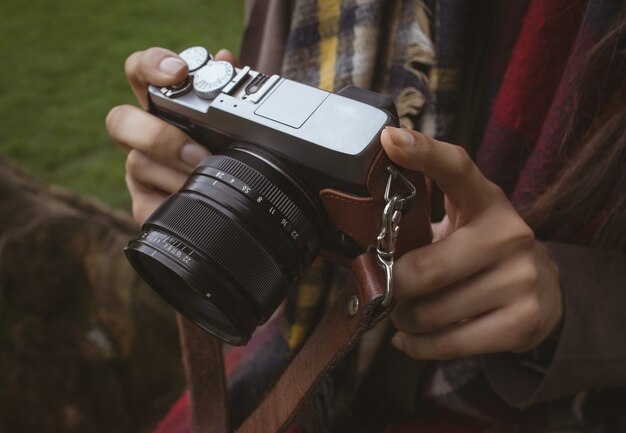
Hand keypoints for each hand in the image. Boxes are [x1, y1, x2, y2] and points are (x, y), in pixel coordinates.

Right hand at [105, 47, 237, 223]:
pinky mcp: (144, 204)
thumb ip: (231, 88)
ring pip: (137, 163)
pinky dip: (175, 202)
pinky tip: (198, 203)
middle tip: (197, 152)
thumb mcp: (237, 119)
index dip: (151, 66)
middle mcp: (142, 136)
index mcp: (161, 106)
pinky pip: (148, 204)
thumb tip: (223, 59)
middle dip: (158, 136)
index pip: (139, 72)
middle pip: (120, 121)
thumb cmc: (230, 150)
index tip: (179, 72)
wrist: (233, 199)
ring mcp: (139, 171)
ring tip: (210, 181)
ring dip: (177, 174)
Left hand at [380, 127, 562, 359]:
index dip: (423, 153)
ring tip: (407, 310)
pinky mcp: (523, 322)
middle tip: (385, 287)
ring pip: (429, 313)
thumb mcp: (462, 221)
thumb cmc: (481, 251)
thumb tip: (358, 216)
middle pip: (424, 269)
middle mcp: (509, 235)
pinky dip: (417, 345)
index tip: (389, 139)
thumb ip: (421, 214)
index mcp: (487, 201)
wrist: (544, 291)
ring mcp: (521, 280)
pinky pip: (446, 344)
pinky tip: (413, 336)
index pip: (457, 169)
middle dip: (391, 286)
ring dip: (403, 318)